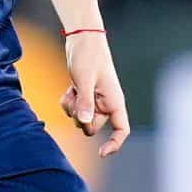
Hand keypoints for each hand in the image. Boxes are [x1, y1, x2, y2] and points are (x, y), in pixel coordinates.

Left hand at [59, 32, 131, 157]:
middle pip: (92, 127)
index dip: (114, 144)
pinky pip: (74, 110)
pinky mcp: (84, 96)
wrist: (82, 38)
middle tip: (76, 97)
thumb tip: (85, 122)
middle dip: (81, 117)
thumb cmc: (88, 56)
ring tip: (72, 88)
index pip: (122, 129)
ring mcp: (95, 101)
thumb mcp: (85, 79)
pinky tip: (69, 88)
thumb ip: (85, 101)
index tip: (101, 153)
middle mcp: (106, 104)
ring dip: (72, 108)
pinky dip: (69, 102)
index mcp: (114, 101)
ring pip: (81, 119)